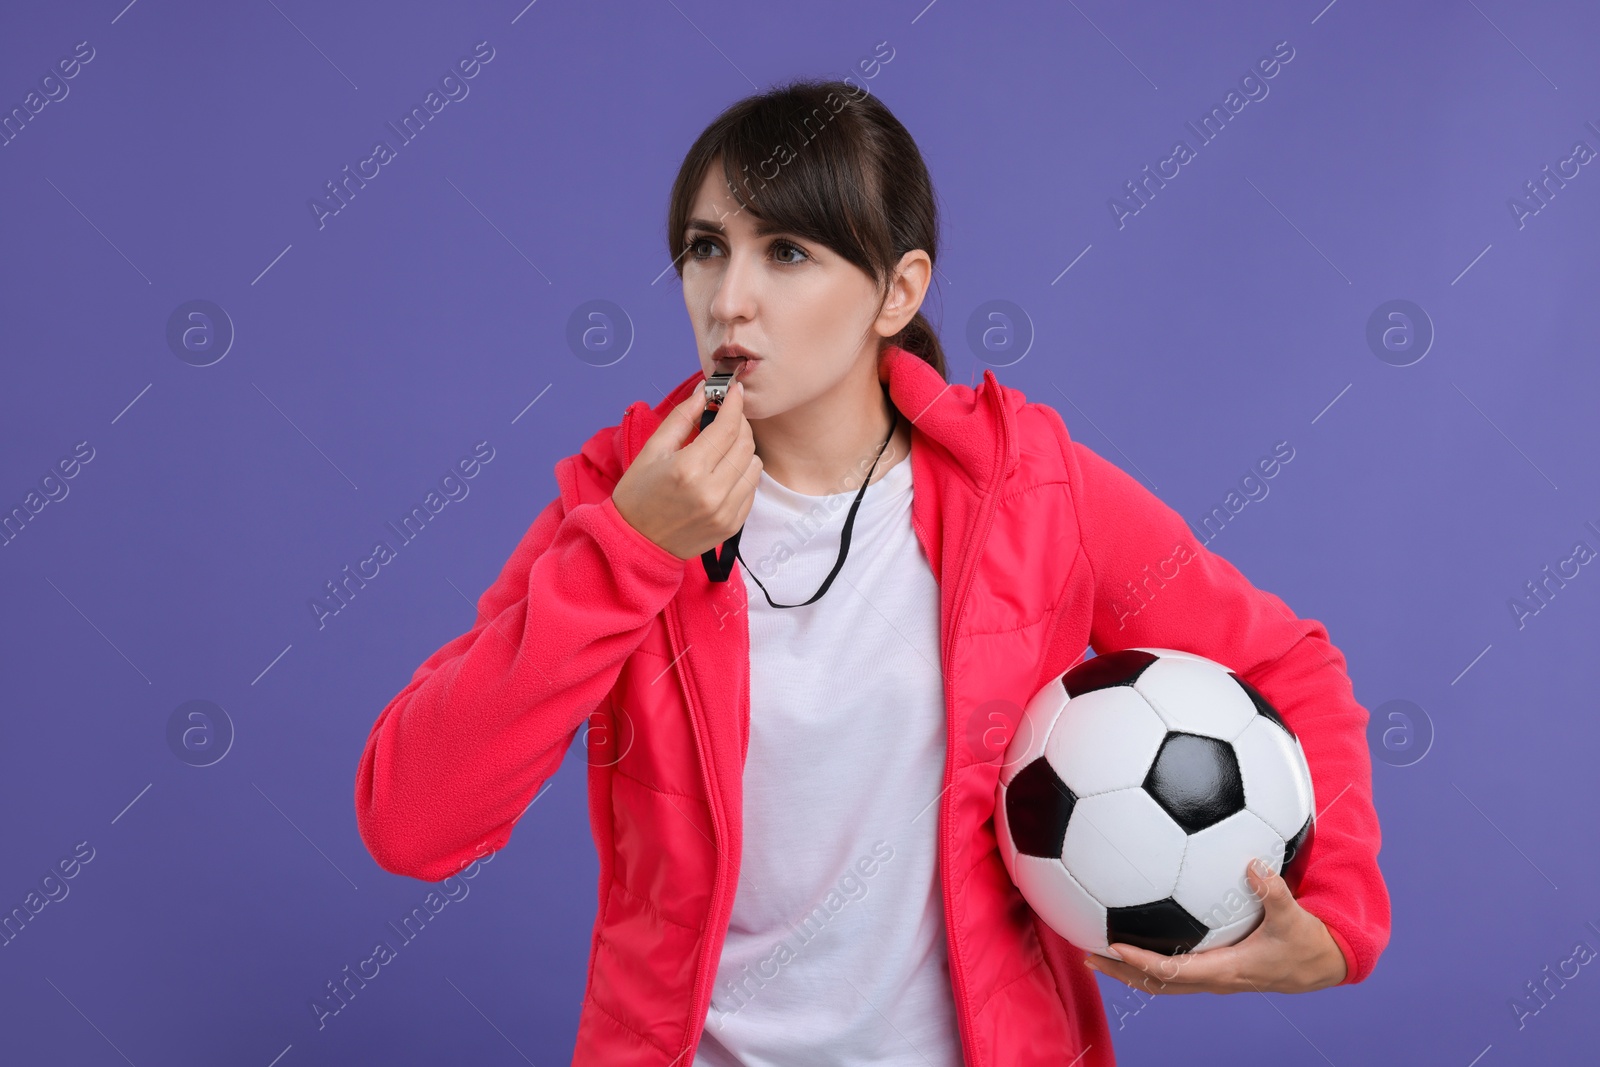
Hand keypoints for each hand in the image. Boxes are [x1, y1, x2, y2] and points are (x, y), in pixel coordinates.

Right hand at [612, 374, 761, 560]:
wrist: (637, 543)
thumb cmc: (639, 495)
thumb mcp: (653, 450)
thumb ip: (682, 417)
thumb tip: (704, 391)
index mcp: (688, 469)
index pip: (727, 427)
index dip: (734, 404)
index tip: (734, 391)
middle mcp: (711, 492)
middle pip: (745, 444)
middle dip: (739, 423)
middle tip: (727, 417)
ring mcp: (725, 511)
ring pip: (754, 465)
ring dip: (744, 449)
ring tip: (723, 447)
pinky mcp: (732, 525)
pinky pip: (752, 489)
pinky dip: (743, 474)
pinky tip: (724, 472)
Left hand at [1083, 858, 1347, 994]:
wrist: (1318, 966)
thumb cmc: (1304, 943)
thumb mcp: (1293, 917)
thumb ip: (1273, 892)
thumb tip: (1252, 864)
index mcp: (1224, 970)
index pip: (1172, 970)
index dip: (1141, 961)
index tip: (1112, 945)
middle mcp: (1212, 978)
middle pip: (1156, 982)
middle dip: (1121, 970)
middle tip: (1087, 953)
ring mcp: (1211, 976)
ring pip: (1161, 980)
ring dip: (1129, 968)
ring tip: (1097, 949)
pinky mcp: (1214, 968)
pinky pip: (1173, 969)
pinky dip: (1148, 959)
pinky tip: (1134, 932)